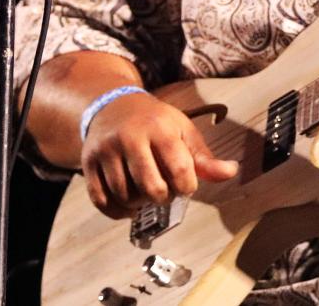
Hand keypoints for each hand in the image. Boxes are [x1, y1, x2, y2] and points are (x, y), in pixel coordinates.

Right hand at [80, 92, 238, 218]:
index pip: (179, 168)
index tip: (186, 185)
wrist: (112, 106)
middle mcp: (130, 137)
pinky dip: (117, 211)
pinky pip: (101, 200)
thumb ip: (204, 157)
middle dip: (164, 197)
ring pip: (126, 196)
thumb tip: (231, 172)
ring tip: (147, 193)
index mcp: (159, 128)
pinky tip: (129, 205)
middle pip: (151, 187)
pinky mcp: (88, 164)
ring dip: (140, 205)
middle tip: (166, 191)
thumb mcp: (183, 130)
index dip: (187, 186)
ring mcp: (106, 151)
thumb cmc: (155, 122)